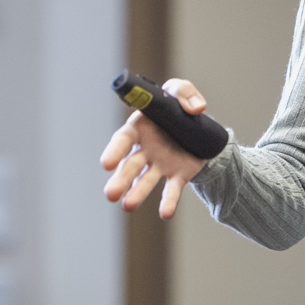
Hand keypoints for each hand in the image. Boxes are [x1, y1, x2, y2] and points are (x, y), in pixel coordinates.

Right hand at [100, 78, 209, 218]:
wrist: (198, 128)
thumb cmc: (178, 107)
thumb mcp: (180, 91)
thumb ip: (184, 92)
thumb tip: (196, 108)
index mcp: (140, 127)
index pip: (123, 139)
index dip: (114, 151)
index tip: (106, 164)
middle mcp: (145, 149)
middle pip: (130, 165)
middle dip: (121, 180)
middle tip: (110, 195)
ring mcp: (160, 164)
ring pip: (146, 180)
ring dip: (137, 193)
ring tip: (128, 206)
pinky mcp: (177, 175)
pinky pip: (171, 189)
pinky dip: (168, 201)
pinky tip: (165, 214)